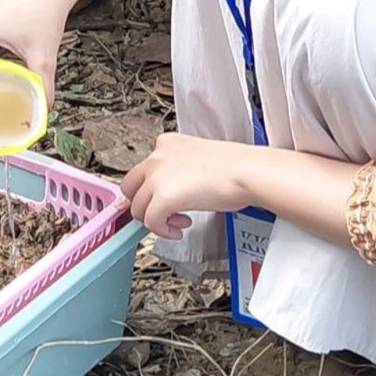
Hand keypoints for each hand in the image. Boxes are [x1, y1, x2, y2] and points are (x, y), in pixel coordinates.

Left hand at [119, 133, 256, 238]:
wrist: (245, 171)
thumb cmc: (234, 167)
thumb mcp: (199, 159)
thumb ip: (179, 171)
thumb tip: (173, 191)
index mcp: (166, 143)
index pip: (143, 168)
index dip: (150, 189)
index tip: (160, 200)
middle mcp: (156, 157)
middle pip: (130, 187)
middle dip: (144, 205)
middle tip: (164, 214)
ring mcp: (157, 176)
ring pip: (137, 207)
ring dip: (156, 220)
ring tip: (178, 222)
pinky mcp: (162, 197)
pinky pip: (150, 221)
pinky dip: (162, 231)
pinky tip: (179, 230)